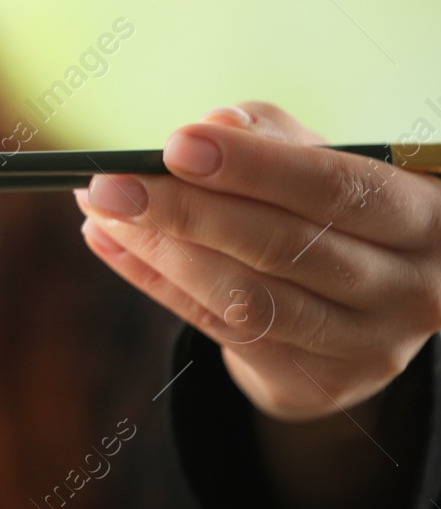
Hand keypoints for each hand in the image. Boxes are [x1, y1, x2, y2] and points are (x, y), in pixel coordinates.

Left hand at [75, 102, 440, 420]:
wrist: (363, 308)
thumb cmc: (338, 208)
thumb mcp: (325, 159)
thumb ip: (274, 134)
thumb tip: (216, 125)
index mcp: (430, 218)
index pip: (340, 189)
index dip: (256, 167)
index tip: (177, 144)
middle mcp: (413, 288)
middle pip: (284, 248)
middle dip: (186, 210)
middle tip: (110, 180)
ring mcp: (368, 347)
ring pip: (246, 299)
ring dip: (159, 250)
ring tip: (100, 206)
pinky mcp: (316, 383)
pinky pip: (216, 329)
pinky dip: (154, 281)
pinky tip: (109, 240)